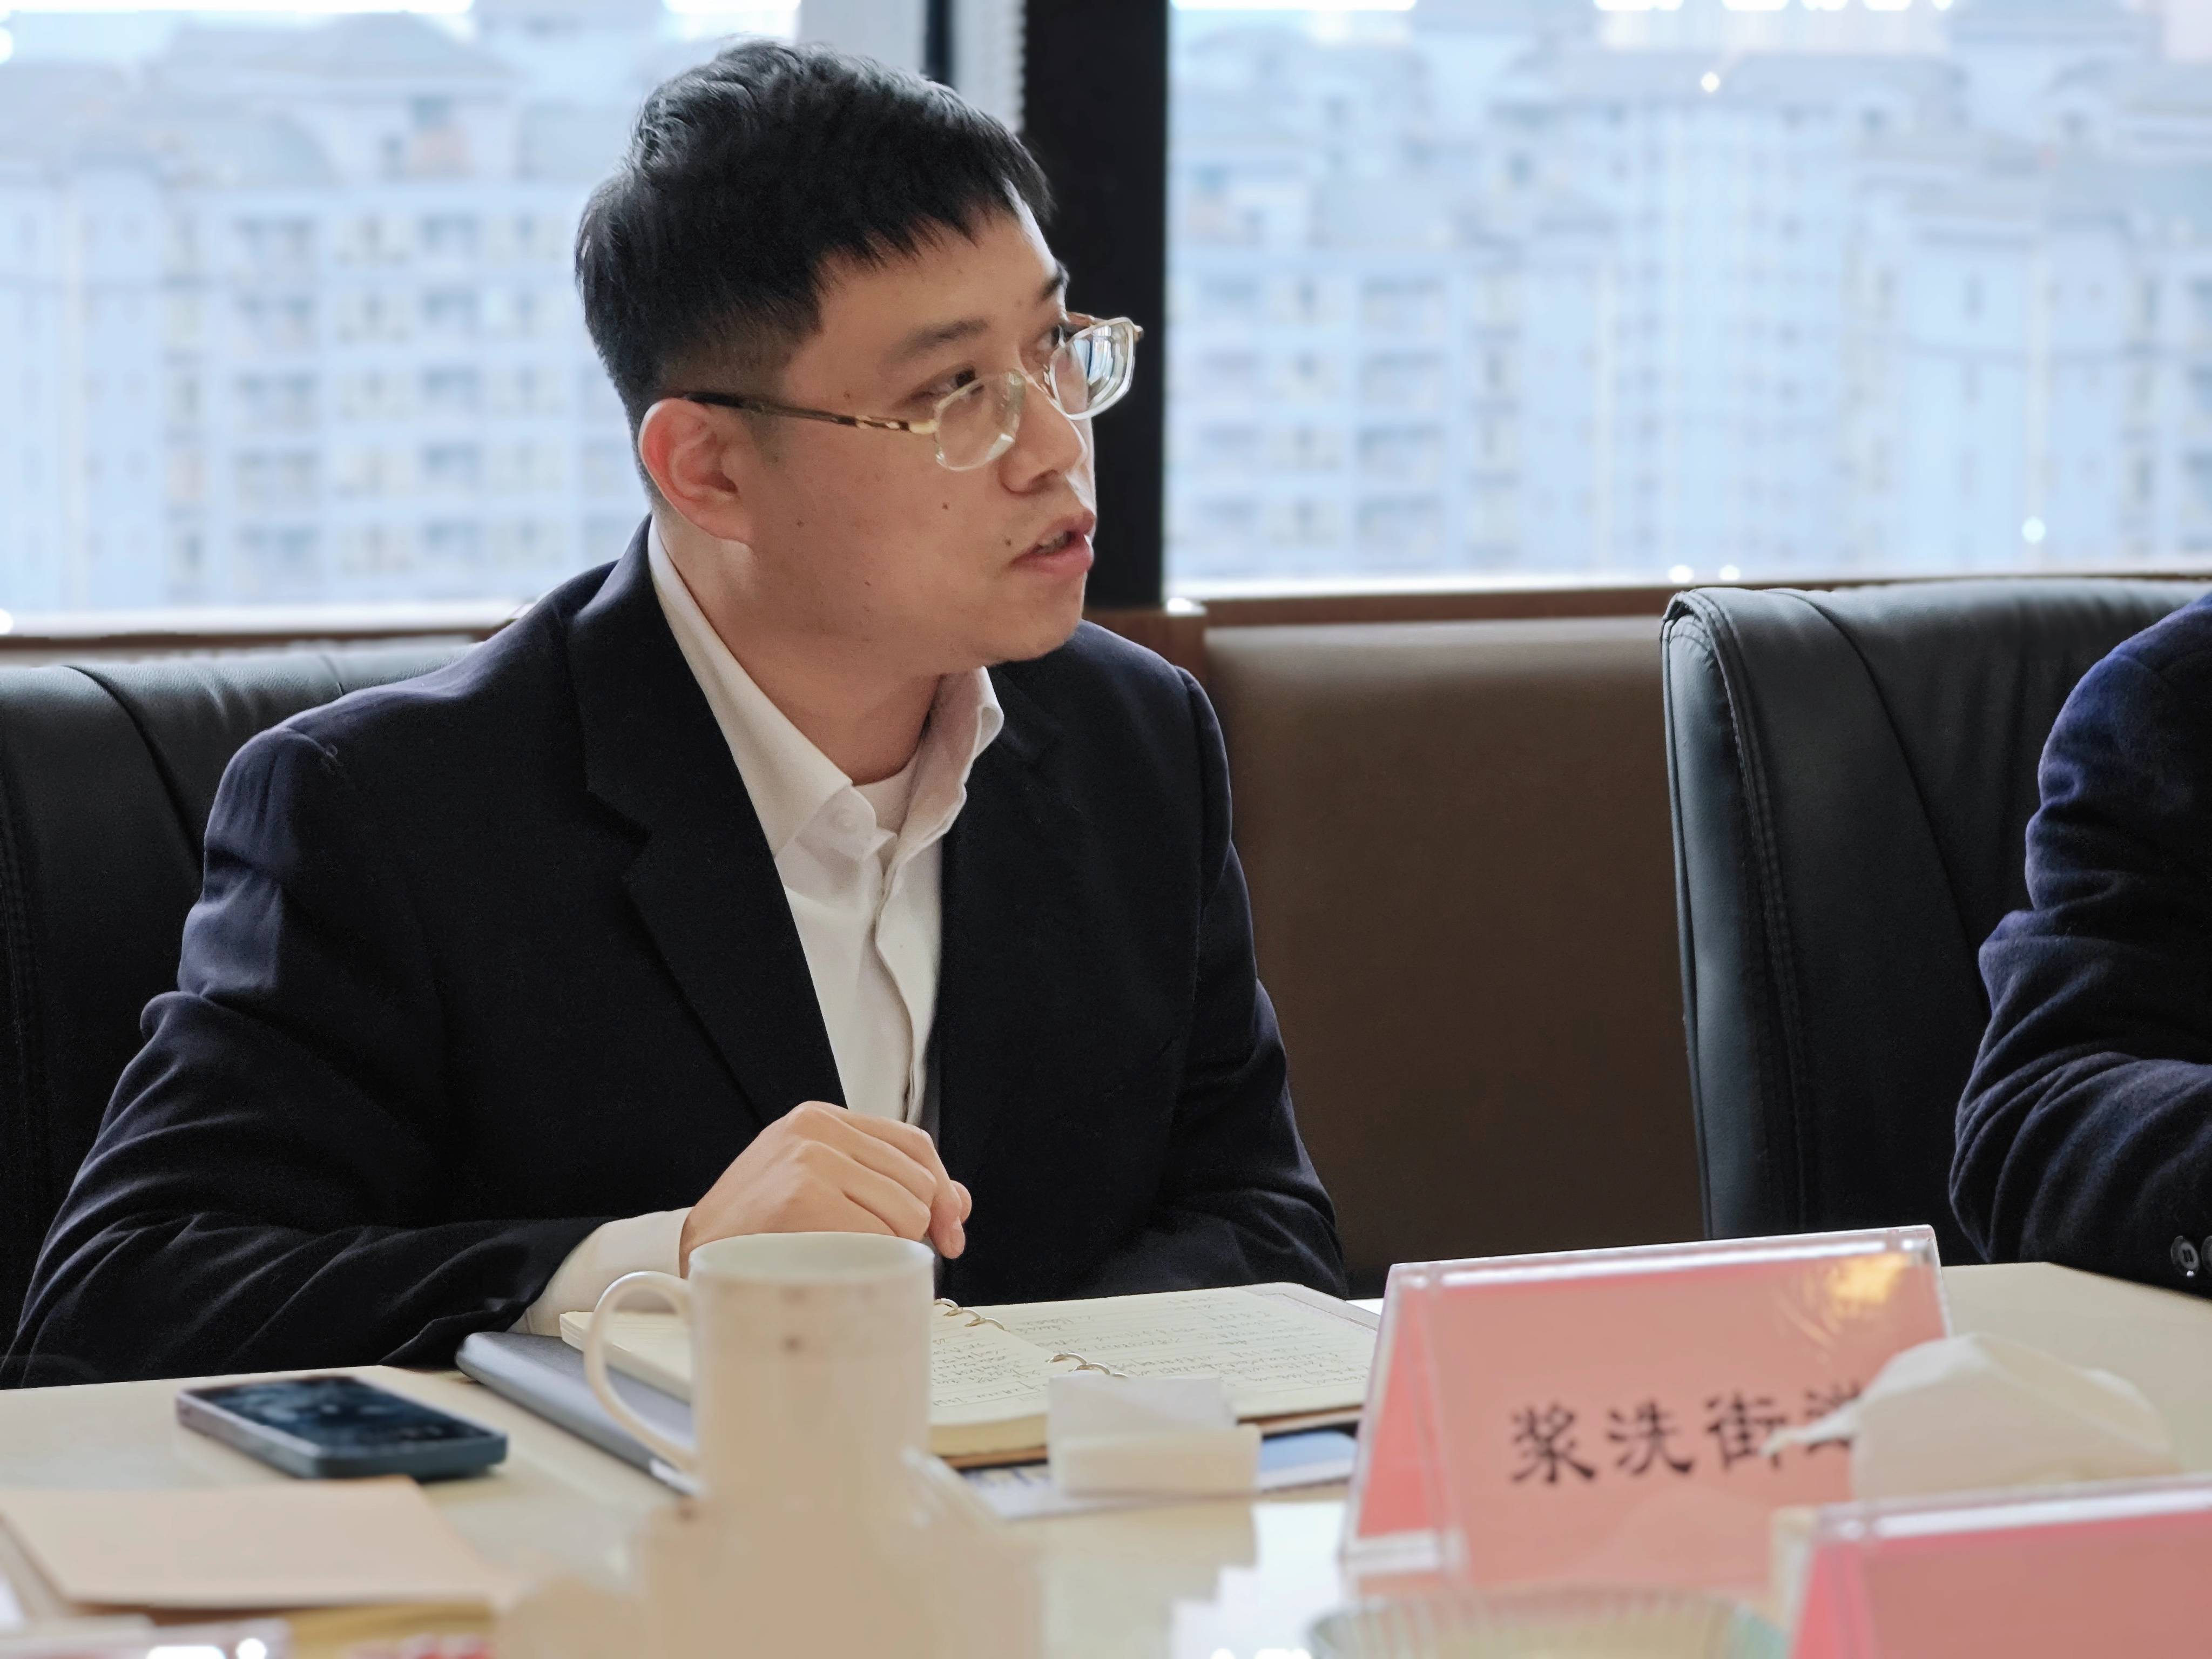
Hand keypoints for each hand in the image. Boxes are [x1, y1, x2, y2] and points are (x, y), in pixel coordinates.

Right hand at [679, 1101, 971, 1271]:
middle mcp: (816, 1130)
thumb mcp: (824, 1189)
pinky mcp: (802, 1199)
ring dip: (886, 1249)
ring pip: (906, 1215)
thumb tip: (959, 1202)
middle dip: (910, 1228)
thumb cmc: (759, 1230)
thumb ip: (888, 1184)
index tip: (950, 1233)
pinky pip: (878, 1240)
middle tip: (870, 1254)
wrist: (694, 1259)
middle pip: (916, 1184)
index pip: (914, 1146)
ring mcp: (809, 1162)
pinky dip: (866, 1264)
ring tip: (838, 1258)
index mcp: (821, 1120)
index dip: (942, 1192)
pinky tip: (831, 1267)